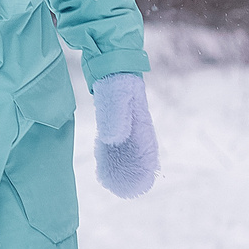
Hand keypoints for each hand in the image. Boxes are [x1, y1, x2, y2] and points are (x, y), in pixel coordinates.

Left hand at [91, 72, 157, 198]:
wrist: (109, 57)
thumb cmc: (115, 76)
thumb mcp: (116, 94)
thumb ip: (114, 116)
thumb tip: (112, 141)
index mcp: (140, 119)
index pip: (145, 147)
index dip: (144, 165)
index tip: (145, 183)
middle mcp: (133, 122)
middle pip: (135, 150)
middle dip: (133, 170)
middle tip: (128, 191)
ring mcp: (122, 119)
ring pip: (123, 146)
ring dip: (120, 164)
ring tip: (115, 184)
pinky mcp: (111, 116)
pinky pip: (112, 139)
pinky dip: (109, 153)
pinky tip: (103, 165)